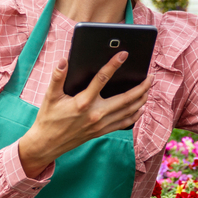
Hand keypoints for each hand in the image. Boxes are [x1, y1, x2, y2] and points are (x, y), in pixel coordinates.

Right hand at [17, 51, 152, 177]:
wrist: (47, 144)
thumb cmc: (48, 118)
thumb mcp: (50, 96)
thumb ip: (57, 77)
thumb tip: (64, 60)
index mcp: (83, 102)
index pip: (102, 79)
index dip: (113, 65)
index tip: (124, 54)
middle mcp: (95, 114)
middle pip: (125, 99)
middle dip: (141, 87)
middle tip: (150, 76)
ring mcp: (101, 125)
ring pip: (128, 111)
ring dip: (141, 99)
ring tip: (149, 88)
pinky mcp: (101, 132)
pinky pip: (123, 123)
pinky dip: (134, 115)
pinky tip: (140, 108)